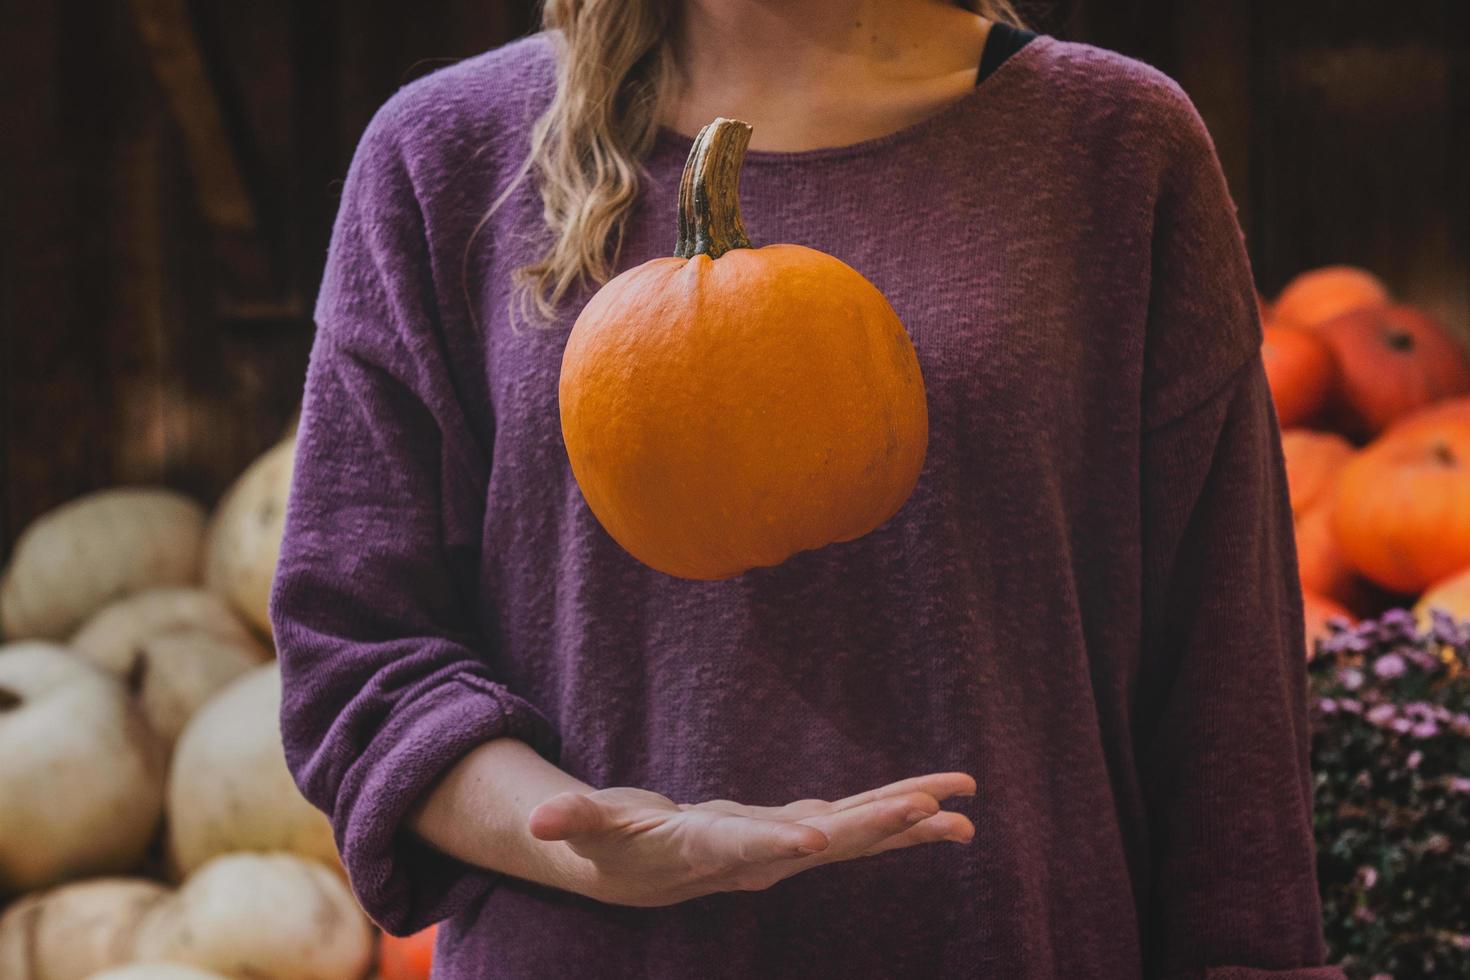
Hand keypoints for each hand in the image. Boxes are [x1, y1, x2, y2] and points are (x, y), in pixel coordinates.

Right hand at [527, 771, 975, 906]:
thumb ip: (571, 819)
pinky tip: (943, 815)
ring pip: (853, 836)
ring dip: (907, 824)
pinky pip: (856, 826)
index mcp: (710, 850)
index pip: (748, 847)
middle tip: (932, 813)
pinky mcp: (797, 835)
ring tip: (964, 817)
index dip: (780, 842)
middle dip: (875, 826)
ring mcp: (785, 849)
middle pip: (823, 843)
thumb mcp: (589, 829)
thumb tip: (536, 819)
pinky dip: (897, 817)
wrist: (644, 875)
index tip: (819, 838)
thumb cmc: (613, 845)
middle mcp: (760, 858)